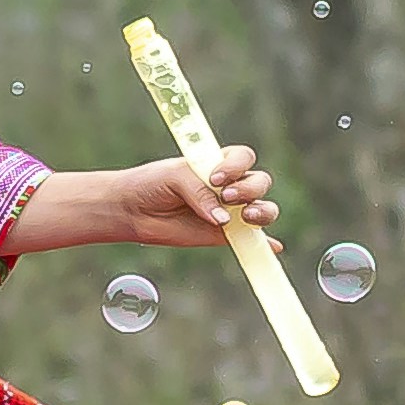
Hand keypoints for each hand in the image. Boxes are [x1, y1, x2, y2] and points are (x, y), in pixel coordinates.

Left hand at [100, 144, 271, 250]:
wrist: (132, 210)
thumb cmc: (151, 184)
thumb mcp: (173, 177)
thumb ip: (198, 192)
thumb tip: (223, 219)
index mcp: (218, 163)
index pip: (244, 158)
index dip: (236, 166)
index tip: (215, 178)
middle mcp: (230, 185)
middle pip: (259, 182)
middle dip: (249, 189)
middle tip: (226, 197)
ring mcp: (231, 211)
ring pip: (264, 208)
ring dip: (262, 211)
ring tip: (244, 217)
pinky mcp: (226, 235)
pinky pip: (253, 240)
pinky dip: (265, 244)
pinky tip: (271, 247)